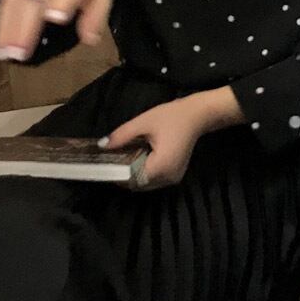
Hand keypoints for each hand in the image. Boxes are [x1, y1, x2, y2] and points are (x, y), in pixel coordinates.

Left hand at [101, 86, 246, 191]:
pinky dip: (143, 172)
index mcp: (160, 166)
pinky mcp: (174, 175)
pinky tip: (137, 159)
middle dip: (123, 174)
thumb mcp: (143, 122)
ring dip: (133, 174)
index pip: (131, 179)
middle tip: (111, 160)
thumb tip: (102, 146)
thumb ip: (122, 136)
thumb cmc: (172, 117)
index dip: (116, 174)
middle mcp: (167, 177)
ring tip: (122, 159)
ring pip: (145, 183)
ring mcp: (172, 178)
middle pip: (138, 184)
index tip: (104, 164)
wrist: (198, 116)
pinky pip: (153, 179)